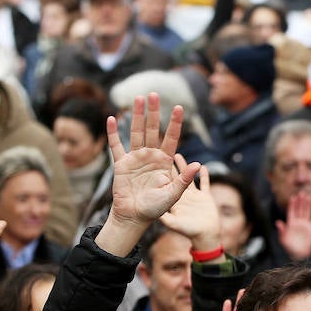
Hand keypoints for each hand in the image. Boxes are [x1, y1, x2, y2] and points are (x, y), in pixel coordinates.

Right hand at [97, 94, 199, 255]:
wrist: (134, 217)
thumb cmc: (155, 208)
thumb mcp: (173, 194)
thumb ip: (184, 179)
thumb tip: (198, 164)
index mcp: (164, 162)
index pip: (171, 138)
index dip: (175, 123)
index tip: (179, 107)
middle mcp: (150, 156)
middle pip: (153, 130)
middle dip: (154, 112)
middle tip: (155, 94)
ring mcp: (135, 159)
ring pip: (136, 133)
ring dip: (137, 116)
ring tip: (138, 98)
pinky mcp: (121, 164)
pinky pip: (116, 146)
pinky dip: (113, 133)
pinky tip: (112, 118)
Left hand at [161, 158, 221, 252]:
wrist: (206, 237)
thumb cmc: (189, 231)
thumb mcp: (176, 224)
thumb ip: (167, 219)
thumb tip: (156, 216)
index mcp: (173, 200)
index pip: (165, 183)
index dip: (159, 172)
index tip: (151, 161)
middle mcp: (182, 196)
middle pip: (174, 177)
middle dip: (169, 165)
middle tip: (162, 153)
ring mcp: (194, 196)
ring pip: (188, 177)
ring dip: (184, 167)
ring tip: (178, 155)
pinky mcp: (205, 197)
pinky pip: (204, 183)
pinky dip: (204, 175)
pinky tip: (202, 166)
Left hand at [275, 191, 310, 260]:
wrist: (299, 255)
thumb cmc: (290, 248)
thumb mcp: (283, 240)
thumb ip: (281, 230)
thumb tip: (278, 222)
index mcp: (291, 224)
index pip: (291, 211)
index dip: (292, 204)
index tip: (293, 197)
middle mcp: (298, 222)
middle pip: (300, 209)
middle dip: (300, 202)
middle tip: (302, 193)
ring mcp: (305, 225)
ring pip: (307, 212)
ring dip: (308, 205)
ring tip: (310, 196)